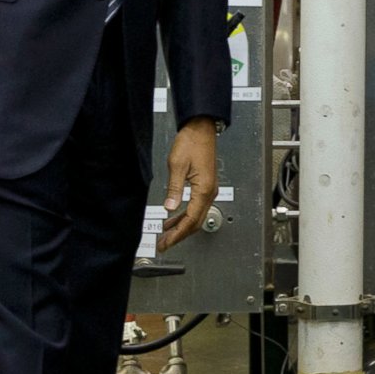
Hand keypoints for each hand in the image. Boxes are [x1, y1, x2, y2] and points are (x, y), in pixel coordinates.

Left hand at [156, 118, 219, 251]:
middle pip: (195, 222)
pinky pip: (195, 207)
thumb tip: (169, 207)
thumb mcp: (178, 165)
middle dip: (179, 235)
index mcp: (203, 189)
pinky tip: (173, 218)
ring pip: (196, 216)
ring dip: (181, 227)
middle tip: (165, 244)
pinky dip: (184, 216)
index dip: (178, 233)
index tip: (167, 242)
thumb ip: (174, 188)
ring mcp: (208, 189)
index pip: (191, 219)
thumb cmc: (192, 142)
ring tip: (167, 235)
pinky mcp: (204, 186)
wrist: (200, 129)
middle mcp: (209, 192)